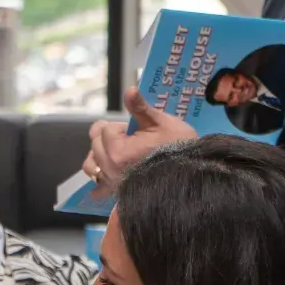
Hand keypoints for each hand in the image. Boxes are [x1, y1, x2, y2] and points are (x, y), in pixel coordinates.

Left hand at [83, 89, 198, 187]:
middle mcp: (111, 169)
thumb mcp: (161, 123)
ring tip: (115, 152)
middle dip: (109, 137)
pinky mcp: (118, 194)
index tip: (137, 130)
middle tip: (129, 138)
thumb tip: (130, 90)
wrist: (193, 174)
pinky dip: (100, 182)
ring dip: (99, 156)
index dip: (121, 126)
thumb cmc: (178, 147)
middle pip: (96, 144)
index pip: (106, 129)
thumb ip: (140, 108)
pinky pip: (99, 189)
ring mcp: (113, 183)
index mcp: (119, 151)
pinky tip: (110, 174)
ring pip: (91, 165)